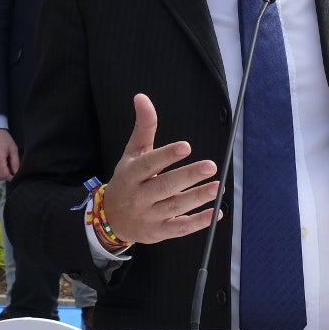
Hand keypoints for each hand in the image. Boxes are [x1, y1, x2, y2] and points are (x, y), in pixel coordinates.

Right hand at [102, 94, 219, 244]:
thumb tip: (142, 97)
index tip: (186, 146)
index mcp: (131, 174)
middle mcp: (139, 196)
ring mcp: (149, 216)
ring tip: (217, 187)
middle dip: (188, 176)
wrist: (111, 219)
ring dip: (197, 198)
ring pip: (175, 207)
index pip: (148, 164)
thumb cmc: (127, 180)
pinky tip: (216, 213)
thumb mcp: (132, 154)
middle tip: (211, 166)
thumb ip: (143, 127)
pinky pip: (180, 229)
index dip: (166, 156)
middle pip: (164, 186)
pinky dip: (198, 222)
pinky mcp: (159, 232)